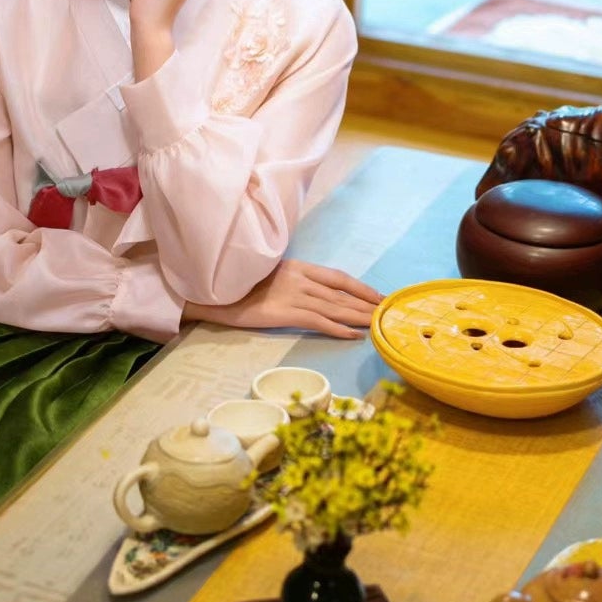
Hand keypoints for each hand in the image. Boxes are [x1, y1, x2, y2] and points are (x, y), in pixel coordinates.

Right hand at [184, 259, 381, 338]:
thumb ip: (292, 281)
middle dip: (367, 305)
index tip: (379, 296)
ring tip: (379, 326)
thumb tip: (312, 292)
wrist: (212, 290)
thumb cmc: (237, 283)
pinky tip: (354, 336)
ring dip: (360, 317)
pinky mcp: (283, 313)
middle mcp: (299, 279)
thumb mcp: (269, 275)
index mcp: (297, 266)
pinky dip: (339, 329)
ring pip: (335, 308)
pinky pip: (318, 321)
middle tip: (389, 315)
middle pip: (341, 294)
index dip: (361, 287)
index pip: (338, 277)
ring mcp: (292, 296)